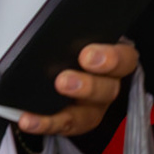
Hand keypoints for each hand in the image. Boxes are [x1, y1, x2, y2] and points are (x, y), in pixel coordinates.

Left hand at [15, 41, 137, 136]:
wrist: (55, 65)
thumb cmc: (71, 49)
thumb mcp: (76, 38)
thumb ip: (73, 33)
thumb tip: (55, 26)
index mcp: (116, 59)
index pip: (125, 59)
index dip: (110, 59)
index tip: (86, 55)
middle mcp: (108, 84)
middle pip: (108, 89)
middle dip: (87, 86)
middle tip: (63, 81)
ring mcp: (94, 106)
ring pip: (89, 114)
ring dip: (68, 113)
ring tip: (42, 107)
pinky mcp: (76, 122)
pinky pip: (64, 127)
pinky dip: (45, 124)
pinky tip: (29, 120)